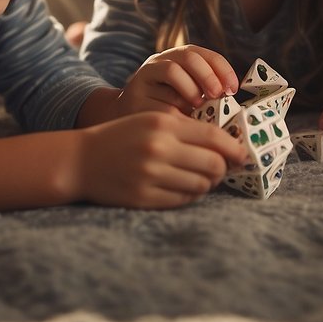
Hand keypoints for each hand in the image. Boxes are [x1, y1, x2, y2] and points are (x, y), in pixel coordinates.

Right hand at [75, 112, 245, 208]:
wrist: (81, 160)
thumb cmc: (122, 136)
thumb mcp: (151, 121)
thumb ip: (186, 128)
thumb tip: (226, 145)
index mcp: (163, 124)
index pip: (213, 137)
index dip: (234, 147)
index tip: (241, 154)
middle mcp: (158, 149)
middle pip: (212, 164)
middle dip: (223, 169)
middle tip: (222, 169)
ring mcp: (150, 176)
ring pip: (200, 185)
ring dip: (207, 184)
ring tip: (201, 178)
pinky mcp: (143, 198)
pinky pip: (182, 200)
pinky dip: (189, 195)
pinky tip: (183, 187)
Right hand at [118, 45, 238, 114]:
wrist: (122, 120)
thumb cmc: (162, 110)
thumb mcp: (185, 98)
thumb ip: (204, 95)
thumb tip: (232, 104)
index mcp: (175, 58)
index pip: (203, 54)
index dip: (222, 68)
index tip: (233, 88)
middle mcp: (159, 61)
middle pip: (188, 56)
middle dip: (208, 75)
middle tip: (218, 95)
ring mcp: (144, 75)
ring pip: (172, 70)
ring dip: (191, 88)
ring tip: (197, 105)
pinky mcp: (133, 94)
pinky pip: (157, 95)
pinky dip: (174, 106)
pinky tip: (179, 117)